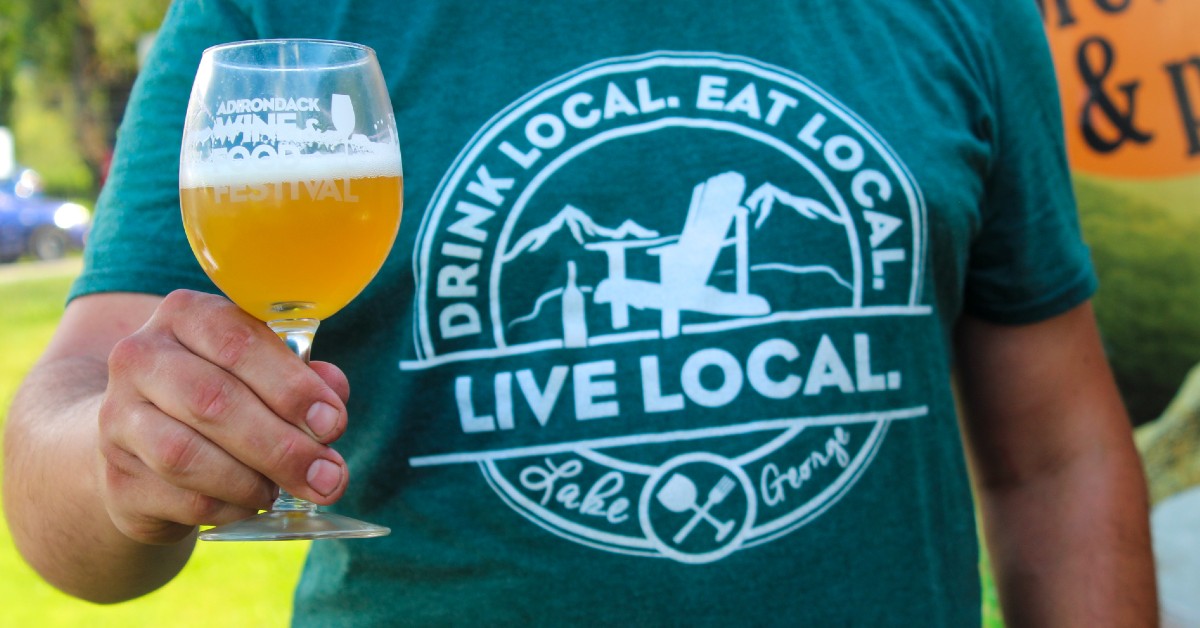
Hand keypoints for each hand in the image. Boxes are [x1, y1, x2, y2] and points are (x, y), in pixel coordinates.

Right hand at [96, 289, 350, 543]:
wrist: (144, 443)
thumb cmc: (225, 395)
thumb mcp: (265, 372)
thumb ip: (304, 381)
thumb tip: (331, 410)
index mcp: (185, 316)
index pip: (238, 343)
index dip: (291, 387)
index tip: (332, 423)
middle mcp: (140, 358)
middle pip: (213, 401)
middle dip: (282, 446)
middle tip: (329, 476)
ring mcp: (117, 418)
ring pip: (186, 455)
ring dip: (251, 481)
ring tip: (282, 491)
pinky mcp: (116, 477)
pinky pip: (178, 498)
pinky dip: (227, 507)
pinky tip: (250, 503)